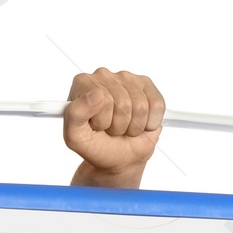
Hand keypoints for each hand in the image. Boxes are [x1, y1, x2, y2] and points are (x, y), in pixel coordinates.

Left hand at [63, 69, 163, 188]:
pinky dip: (150, 123)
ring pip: (140, 106)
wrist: (118, 157)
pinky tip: (139, 122)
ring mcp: (126, 78)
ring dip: (133, 126)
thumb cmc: (96, 145)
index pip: (101, 99)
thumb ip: (75, 115)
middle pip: (122, 103)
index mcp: (82, 84)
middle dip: (118, 125)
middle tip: (111, 129)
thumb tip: (96, 94)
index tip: (96, 127)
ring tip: (123, 127)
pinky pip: (157, 105)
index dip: (101, 121)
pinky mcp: (146, 84)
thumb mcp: (76, 137)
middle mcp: (103, 75)